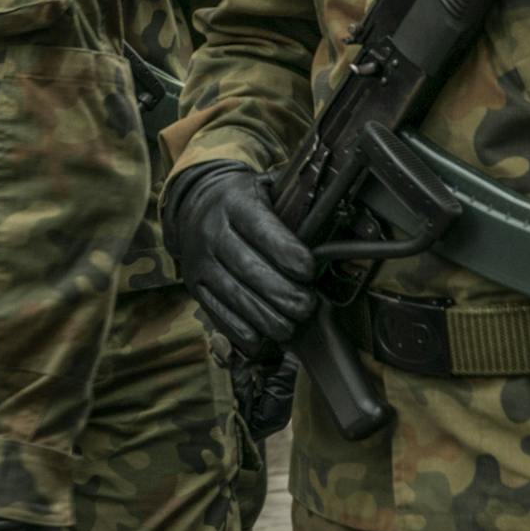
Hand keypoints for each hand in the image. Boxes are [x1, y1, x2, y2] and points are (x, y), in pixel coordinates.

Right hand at [165, 161, 318, 358]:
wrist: (197, 205)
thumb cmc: (245, 202)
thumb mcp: (268, 190)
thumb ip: (297, 207)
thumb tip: (335, 229)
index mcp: (234, 202)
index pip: (261, 228)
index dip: (286, 252)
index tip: (309, 271)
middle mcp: (211, 230)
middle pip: (248, 267)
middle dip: (282, 292)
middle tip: (307, 306)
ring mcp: (198, 259)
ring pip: (233, 294)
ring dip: (265, 317)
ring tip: (290, 326)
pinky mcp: (194, 283)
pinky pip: (216, 311)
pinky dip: (240, 330)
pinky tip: (261, 340)